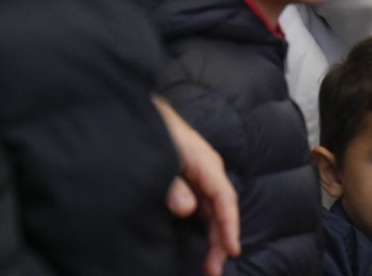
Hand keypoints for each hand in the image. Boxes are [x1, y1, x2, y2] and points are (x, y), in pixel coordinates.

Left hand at [154, 97, 239, 275]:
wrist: (141, 111)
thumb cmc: (154, 129)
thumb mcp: (161, 154)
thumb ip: (172, 183)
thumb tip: (187, 209)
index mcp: (206, 162)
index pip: (224, 198)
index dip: (229, 226)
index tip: (230, 250)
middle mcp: (207, 170)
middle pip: (220, 209)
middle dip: (220, 240)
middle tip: (213, 271)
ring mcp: (198, 175)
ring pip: (212, 210)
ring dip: (212, 236)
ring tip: (209, 265)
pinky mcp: (188, 179)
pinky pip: (202, 206)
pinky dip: (204, 226)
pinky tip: (201, 242)